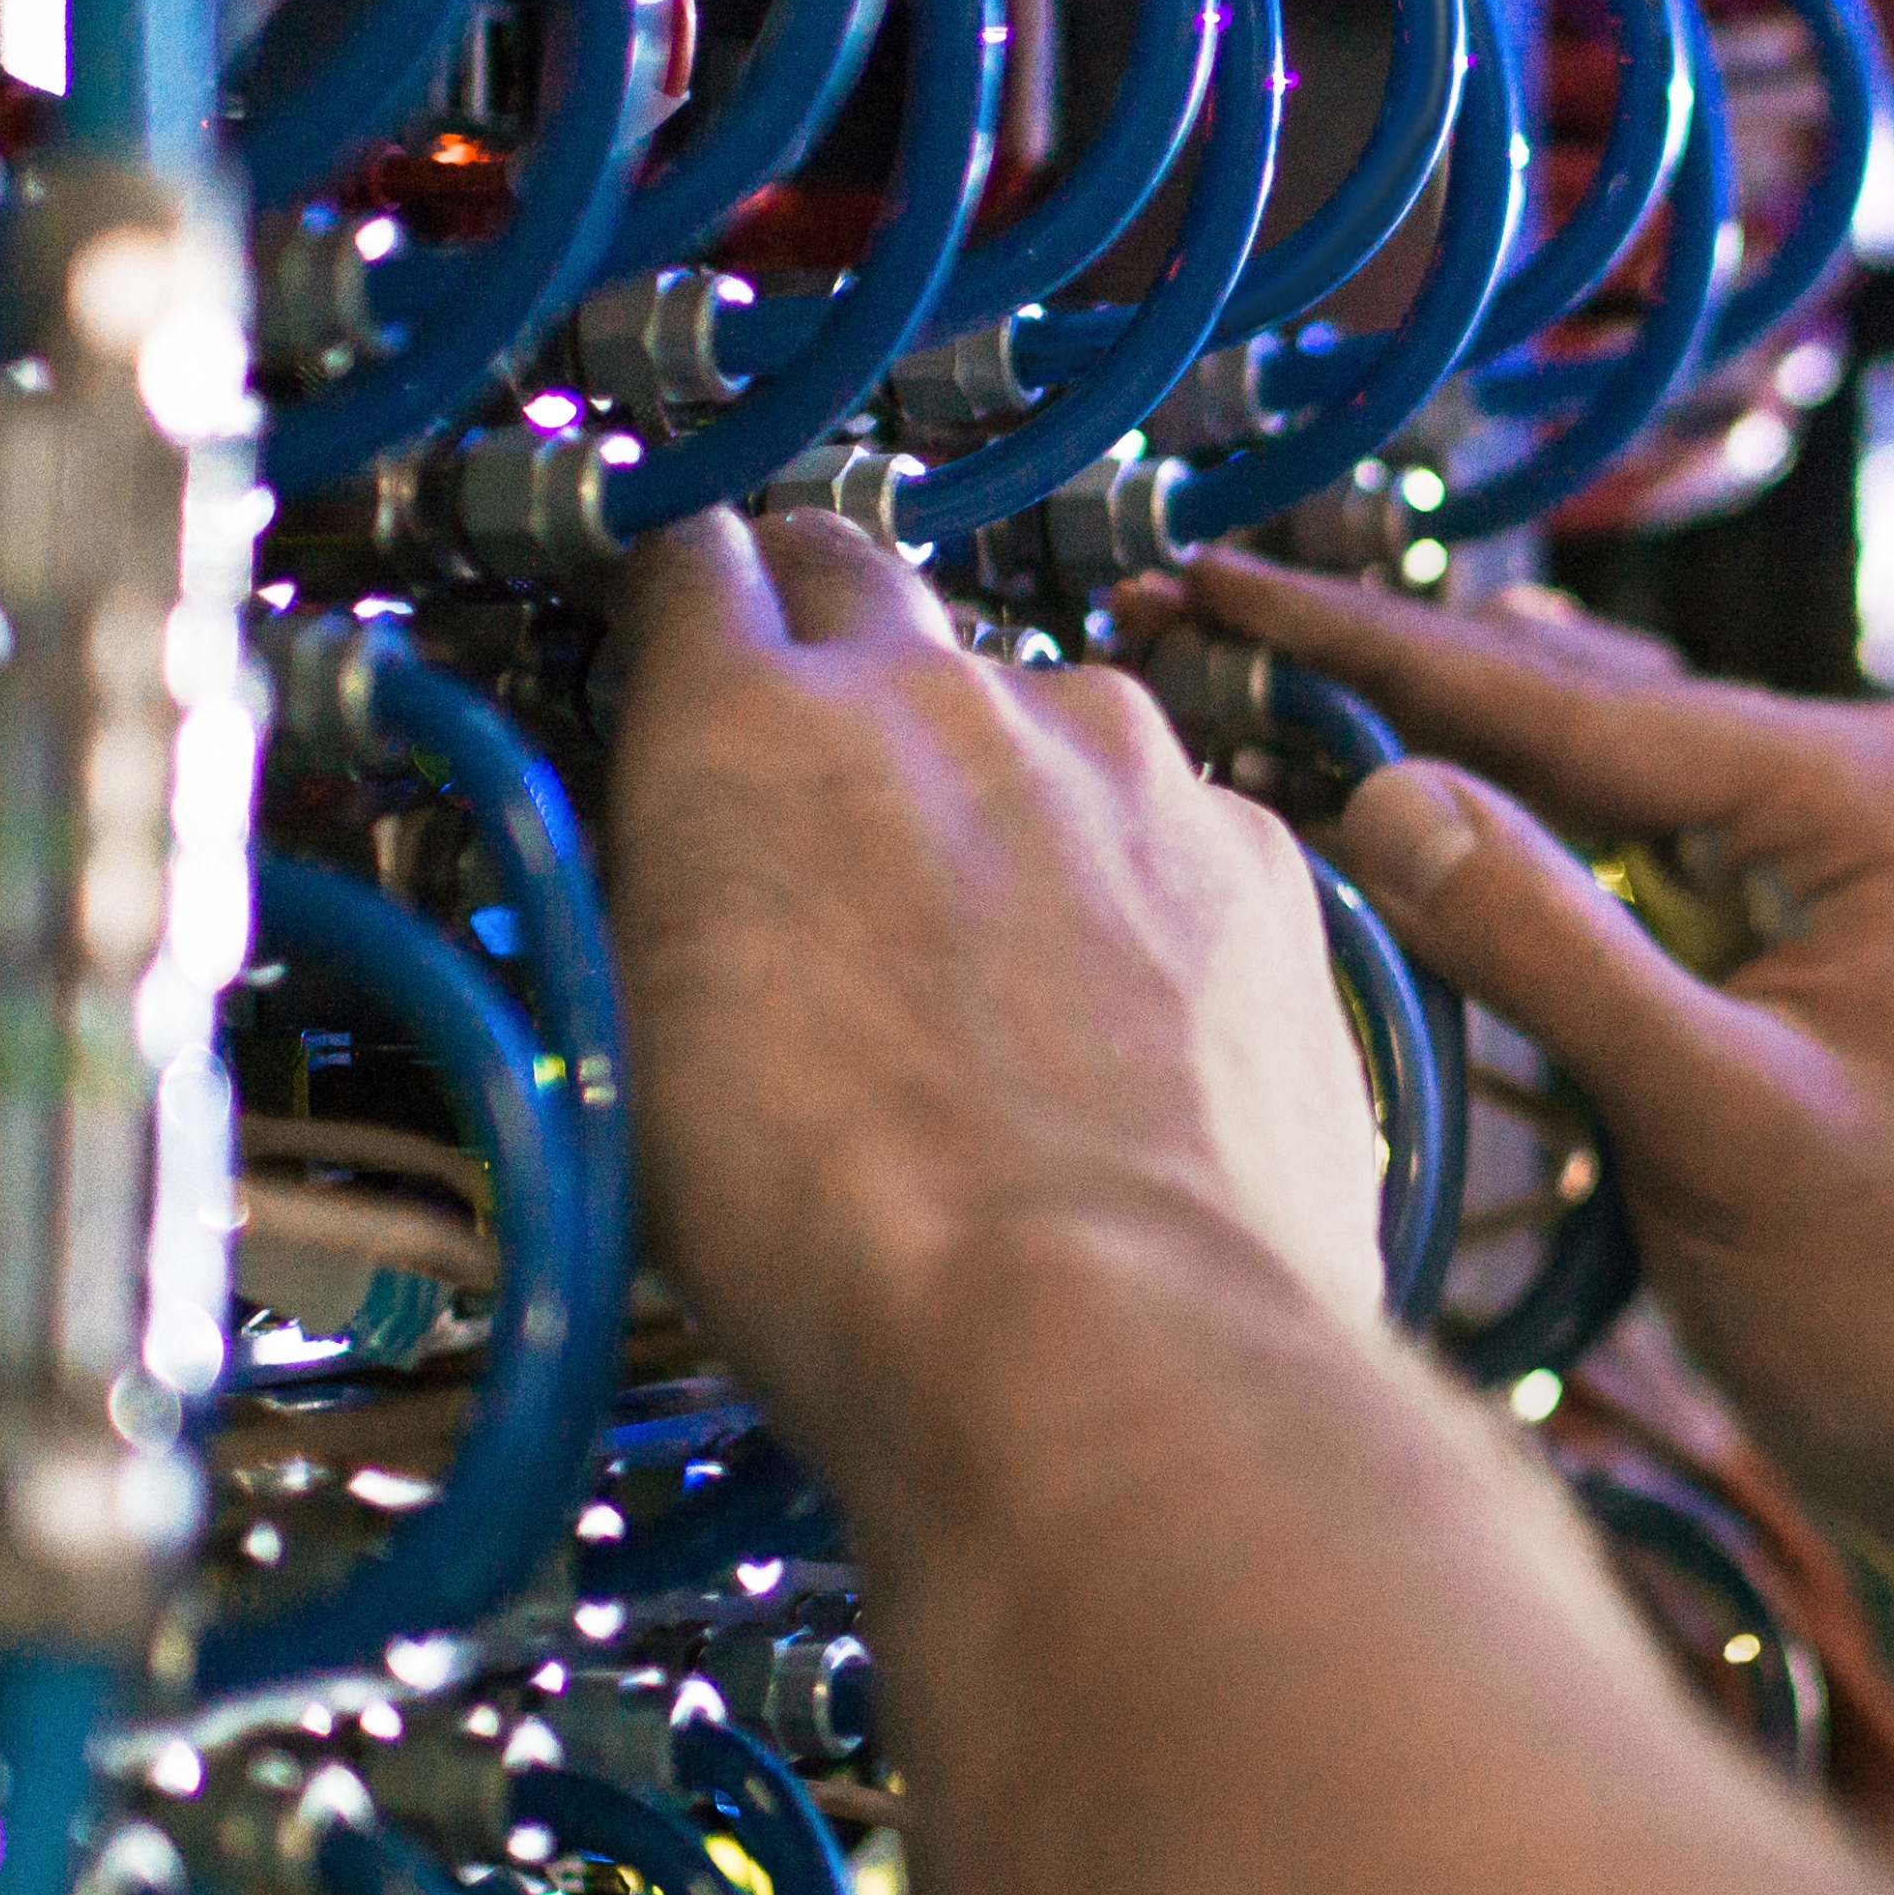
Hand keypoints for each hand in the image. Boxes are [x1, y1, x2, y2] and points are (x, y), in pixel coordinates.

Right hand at [600, 515, 1386, 1491]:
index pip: (692, 561)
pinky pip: (1177, 828)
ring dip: (1004, 784)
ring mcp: (1122, 766)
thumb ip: (670, 903)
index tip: (683, 633)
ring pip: (1040, 715)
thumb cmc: (839, 1236)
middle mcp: (943, 700)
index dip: (683, 597)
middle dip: (831, 634)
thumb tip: (681, 873)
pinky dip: (1142, 886)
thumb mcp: (638, 1060)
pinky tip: (1127, 1017)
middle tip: (817, 740)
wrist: (1095, 1334)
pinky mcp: (1255, 858)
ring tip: (993, 951)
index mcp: (751, 725)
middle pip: (866, 581)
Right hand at [1169, 548, 1893, 1632]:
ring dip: (1411, 750)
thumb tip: (1379, 797)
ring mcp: (1804, 865)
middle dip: (1373, 676)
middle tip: (1191, 612)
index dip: (1374, 650)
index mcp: (1867, 793)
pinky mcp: (1761, 943)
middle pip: (1563, 711)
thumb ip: (1550, 953)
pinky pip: (1591, 865)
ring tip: (1237, 687)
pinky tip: (1362, 808)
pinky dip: (1475, 850)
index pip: (1575, 704)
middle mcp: (1845, 793)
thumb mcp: (1714, 1122)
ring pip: (1566, 777)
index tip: (1223, 585)